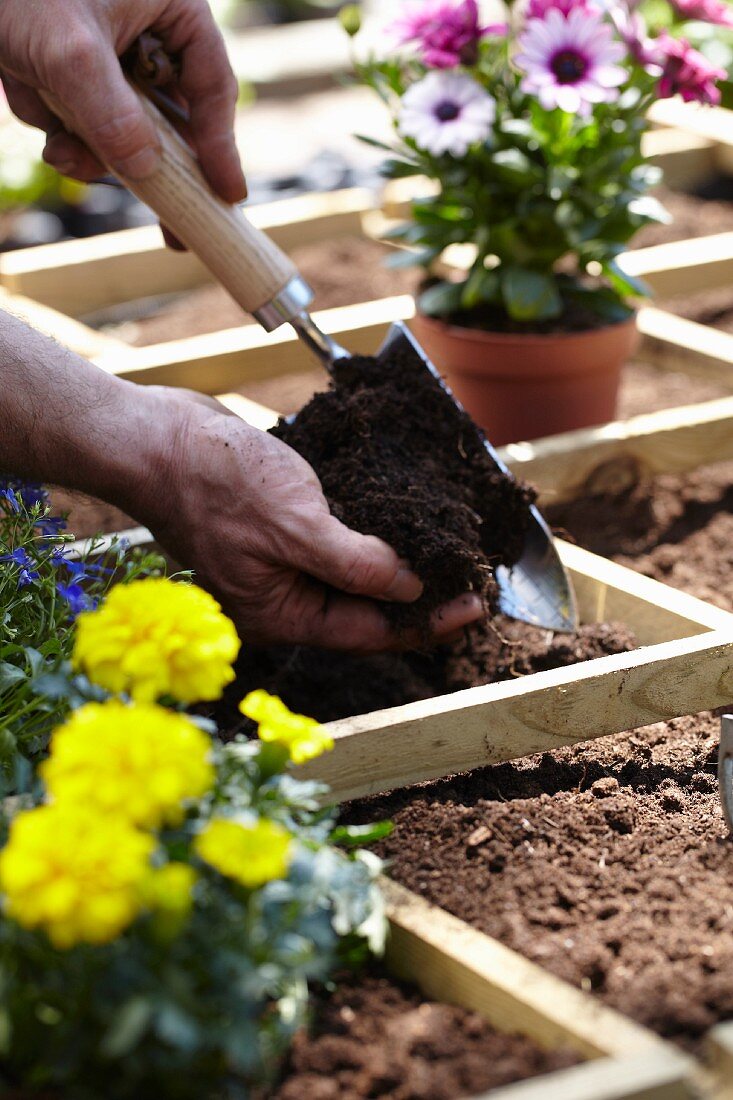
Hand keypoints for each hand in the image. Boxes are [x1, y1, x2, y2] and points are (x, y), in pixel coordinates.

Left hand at [0, 0, 244, 202]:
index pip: (211, 87)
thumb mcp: (70, 51)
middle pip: (172, 121)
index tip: (228, 194)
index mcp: (171, 9)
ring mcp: (110, 57)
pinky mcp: (73, 73)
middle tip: (175, 231)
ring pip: (123, 130)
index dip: (221, 145)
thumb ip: (112, 113)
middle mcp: (147, 34)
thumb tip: (148, 170)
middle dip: (148, 165)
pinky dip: (59, 129)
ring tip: (60, 148)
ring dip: (90, 148)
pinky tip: (36, 113)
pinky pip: (83, 123)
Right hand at [138, 390, 483, 650]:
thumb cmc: (213, 482)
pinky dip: (370, 533)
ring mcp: (280, 561)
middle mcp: (283, 596)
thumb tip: (412, 589)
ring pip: (353, 574)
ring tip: (449, 550)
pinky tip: (401, 519)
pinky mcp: (279, 527)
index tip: (475, 606)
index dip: (426, 621)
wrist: (156, 438)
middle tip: (473, 578)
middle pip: (365, 609)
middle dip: (419, 596)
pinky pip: (335, 539)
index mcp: (281, 614)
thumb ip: (356, 565)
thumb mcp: (295, 526)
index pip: (370, 630)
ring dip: (399, 563)